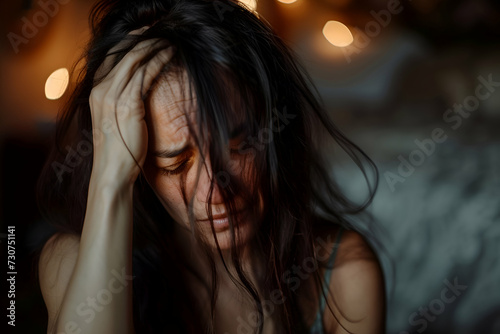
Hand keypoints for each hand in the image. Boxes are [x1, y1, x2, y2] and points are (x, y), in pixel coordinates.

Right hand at [89, 28, 175, 185]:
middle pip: (122, 53)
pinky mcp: (128, 104)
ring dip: (153, 46)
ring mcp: (112, 95)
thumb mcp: (114, 120)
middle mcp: (101, 89)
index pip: (110, 58)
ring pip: (134, 60)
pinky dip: (159, 61)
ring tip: (168, 41)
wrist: (112, 170)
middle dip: (141, 39)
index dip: (127, 44)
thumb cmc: (118, 149)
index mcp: (95, 92)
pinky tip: (169, 55)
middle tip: (158, 32)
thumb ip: (120, 102)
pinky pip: (145, 74)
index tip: (142, 36)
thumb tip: (136, 91)